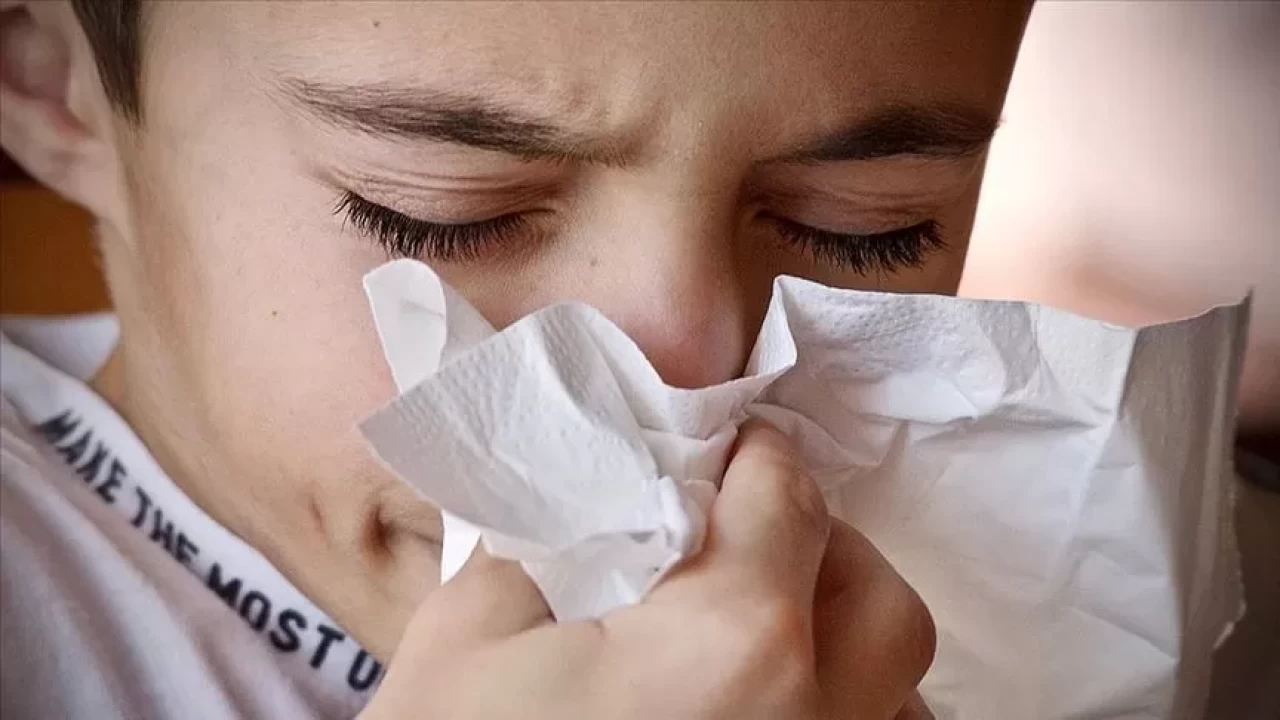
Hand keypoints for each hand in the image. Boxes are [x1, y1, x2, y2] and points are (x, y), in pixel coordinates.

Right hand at [362, 421, 935, 718]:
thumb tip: (594, 512)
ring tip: (762, 631)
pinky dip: (839, 715)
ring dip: (844, 641)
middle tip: (748, 538)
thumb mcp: (467, 641)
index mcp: (732, 643)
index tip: (735, 449)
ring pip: (894, 693)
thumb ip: (547, 548)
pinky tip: (765, 713)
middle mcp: (812, 719)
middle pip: (877, 600)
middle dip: (821, 548)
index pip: (787, 501)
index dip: (758, 456)